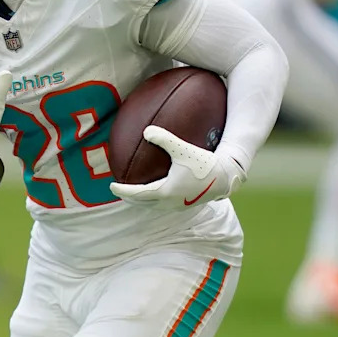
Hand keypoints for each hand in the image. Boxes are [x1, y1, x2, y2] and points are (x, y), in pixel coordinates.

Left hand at [109, 126, 245, 208]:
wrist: (226, 177)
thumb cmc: (204, 162)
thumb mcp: (182, 148)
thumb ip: (163, 138)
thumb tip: (146, 130)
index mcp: (165, 191)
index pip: (137, 194)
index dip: (123, 190)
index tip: (111, 186)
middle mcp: (170, 202)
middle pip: (143, 203)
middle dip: (130, 198)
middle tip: (119, 191)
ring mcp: (179, 205)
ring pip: (154, 206)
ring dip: (142, 201)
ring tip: (135, 193)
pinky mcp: (188, 204)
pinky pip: (165, 204)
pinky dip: (155, 199)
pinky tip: (158, 189)